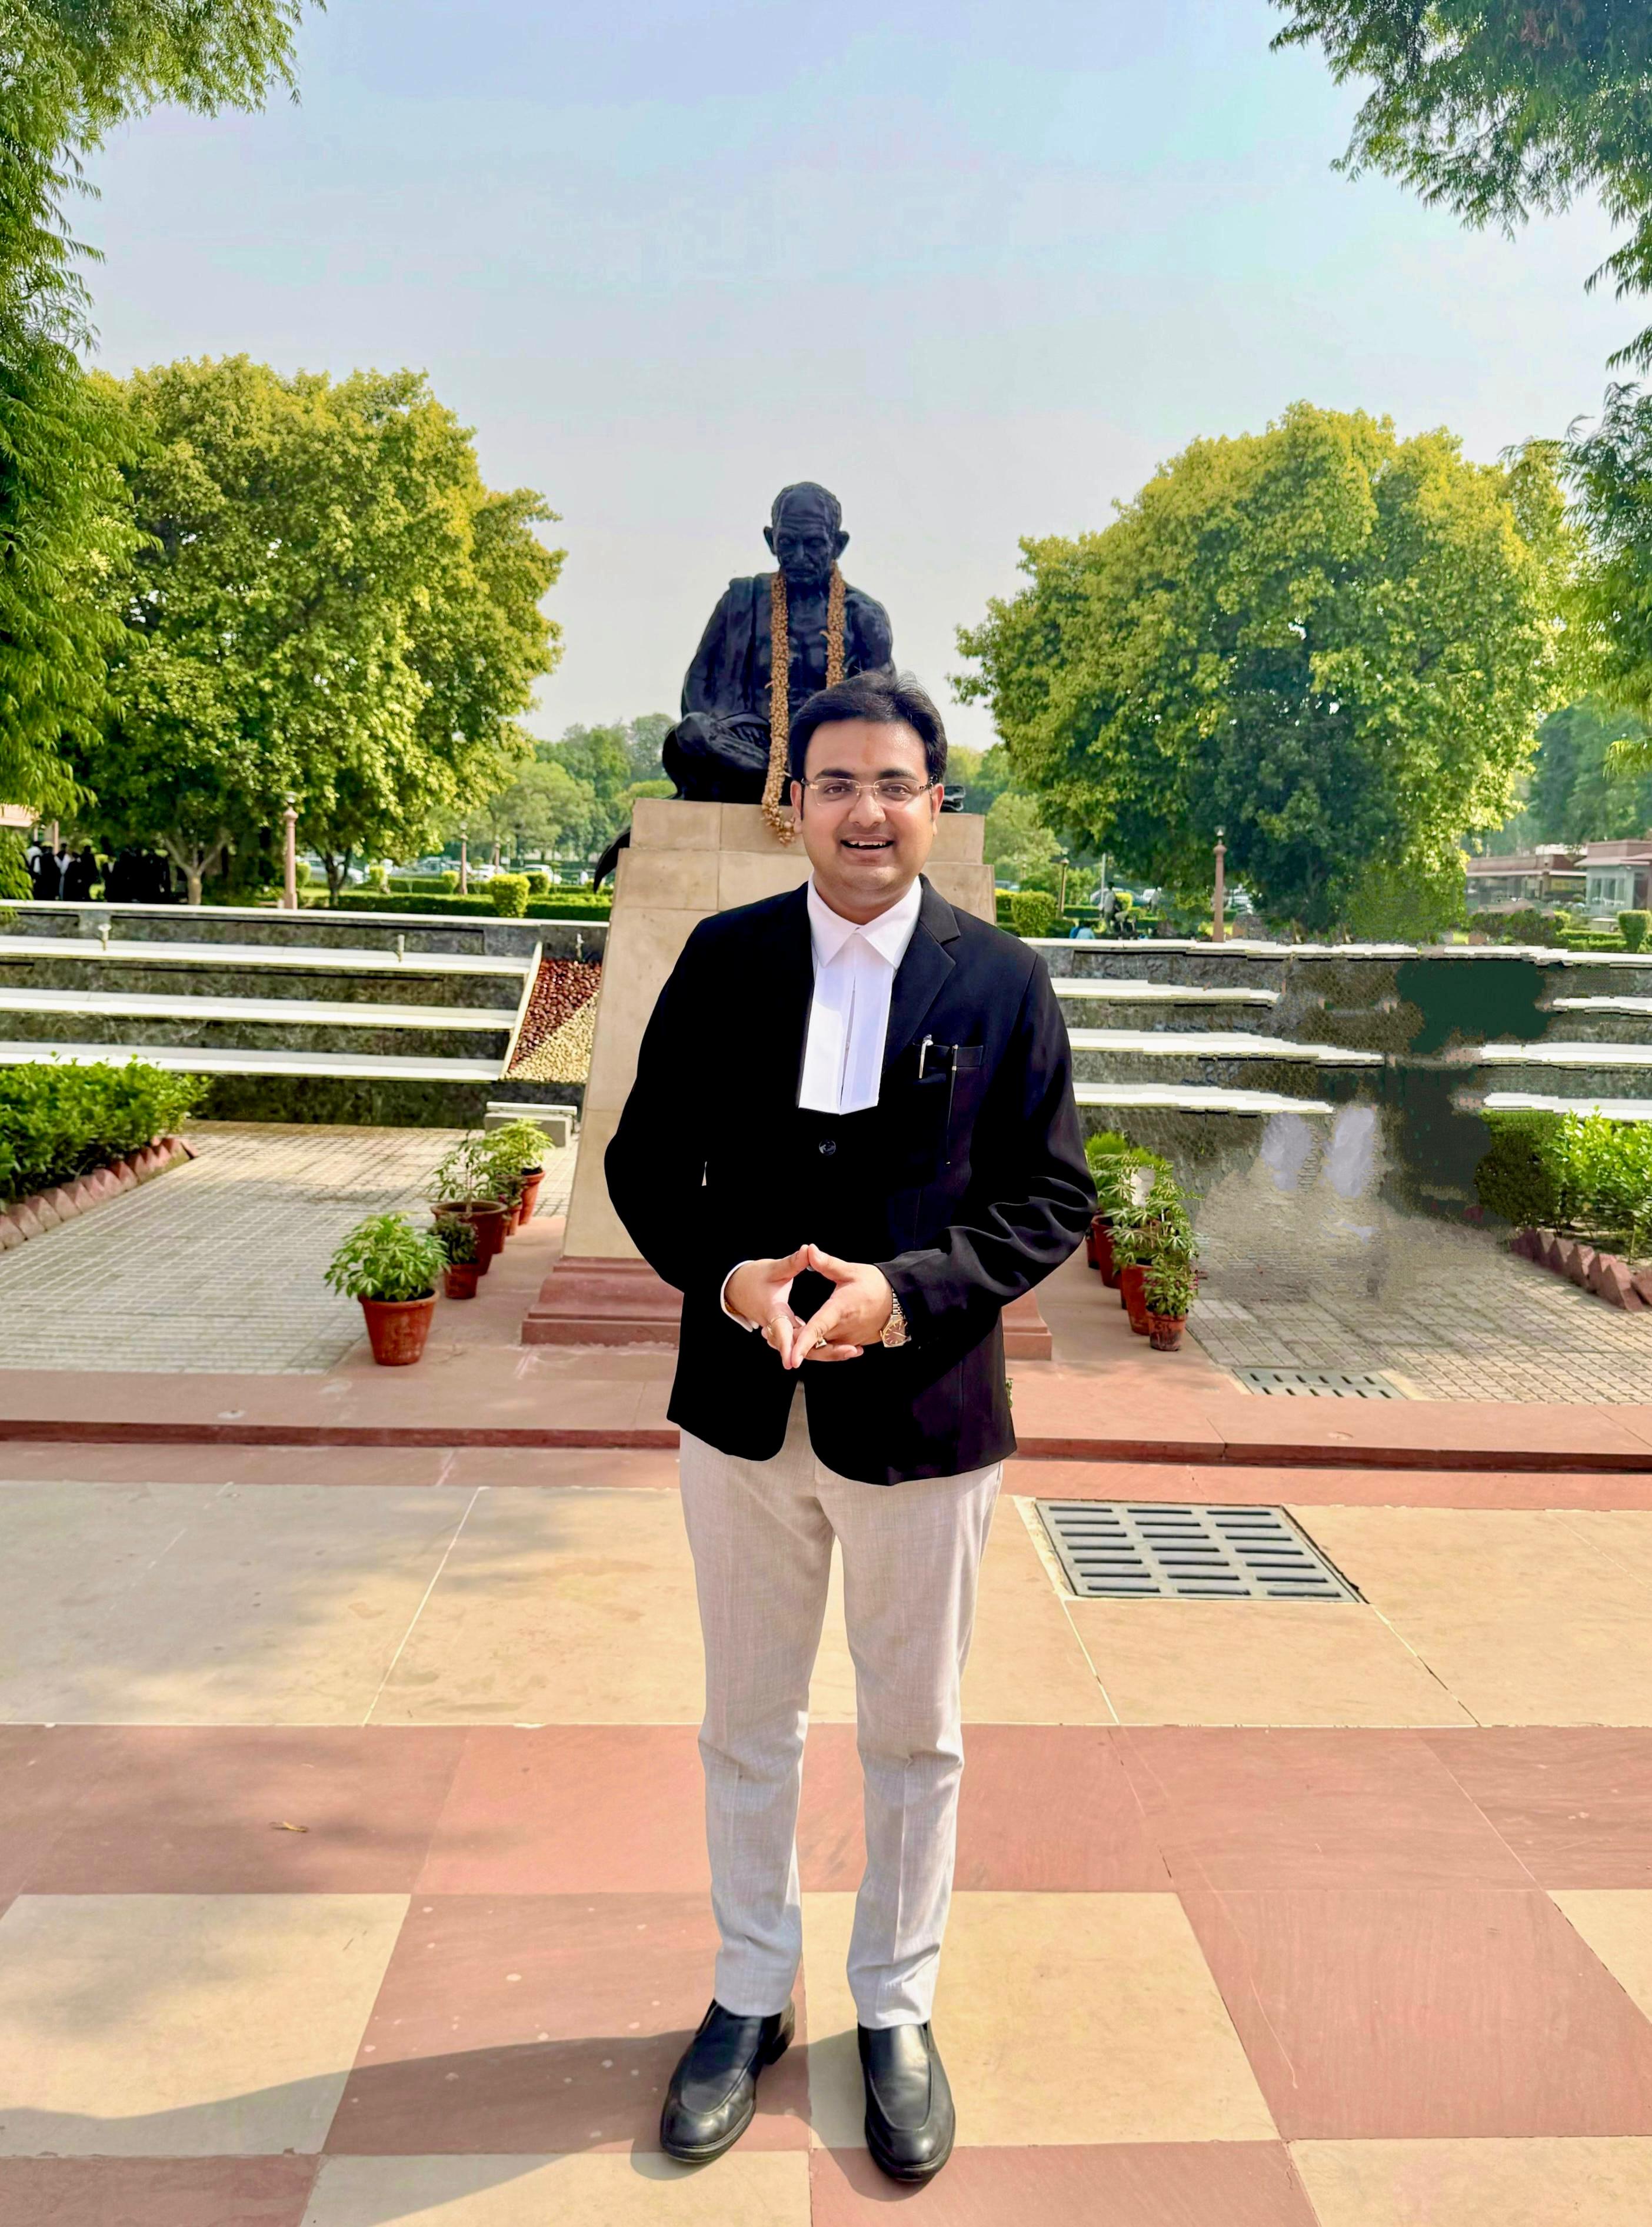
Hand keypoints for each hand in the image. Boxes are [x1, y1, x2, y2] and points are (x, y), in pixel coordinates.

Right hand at [725, 1248, 861, 1368]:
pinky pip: (805, 1343)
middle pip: (799, 1346)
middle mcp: (778, 1327)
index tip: (793, 1361)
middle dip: (823, 1352)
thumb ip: (792, 1263)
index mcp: (773, 1312)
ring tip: (852, 1351)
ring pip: (804, 1348)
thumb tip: (808, 1250)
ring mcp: (784, 1331)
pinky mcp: (790, 1331)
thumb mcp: (773, 1269)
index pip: (781, 1331)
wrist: (739, 1289)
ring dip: (827, 1351)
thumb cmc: (754, 1279)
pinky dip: (822, 1346)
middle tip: (848, 1351)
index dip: (787, 1346)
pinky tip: (842, 1346)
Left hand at [791, 1245, 893, 1366]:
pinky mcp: (854, 1342)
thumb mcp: (851, 1271)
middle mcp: (843, 1330)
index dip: (802, 1344)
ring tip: (785, 1339)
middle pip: (814, 1345)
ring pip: (822, 1348)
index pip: (816, 1330)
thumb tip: (809, 1250)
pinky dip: (819, 1345)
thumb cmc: (876, 1284)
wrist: (900, 1301)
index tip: (790, 1357)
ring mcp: (849, 1339)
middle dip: (792, 1344)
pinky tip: (807, 1339)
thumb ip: (827, 1264)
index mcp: (839, 1311)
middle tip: (768, 1336)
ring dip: (804, 1345)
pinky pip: (832, 1347)